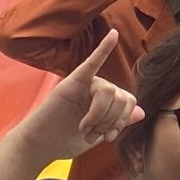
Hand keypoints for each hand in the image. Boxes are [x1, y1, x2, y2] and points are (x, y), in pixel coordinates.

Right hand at [14, 32, 142, 162]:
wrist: (39, 145)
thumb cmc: (65, 139)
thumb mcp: (98, 134)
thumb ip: (117, 122)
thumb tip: (141, 112)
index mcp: (107, 99)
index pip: (129, 101)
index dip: (123, 119)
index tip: (110, 137)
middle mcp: (97, 88)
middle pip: (121, 96)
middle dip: (110, 120)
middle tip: (92, 134)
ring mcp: (85, 84)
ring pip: (109, 91)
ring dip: (99, 116)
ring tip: (84, 129)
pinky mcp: (72, 82)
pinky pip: (91, 62)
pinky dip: (104, 48)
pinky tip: (114, 34)